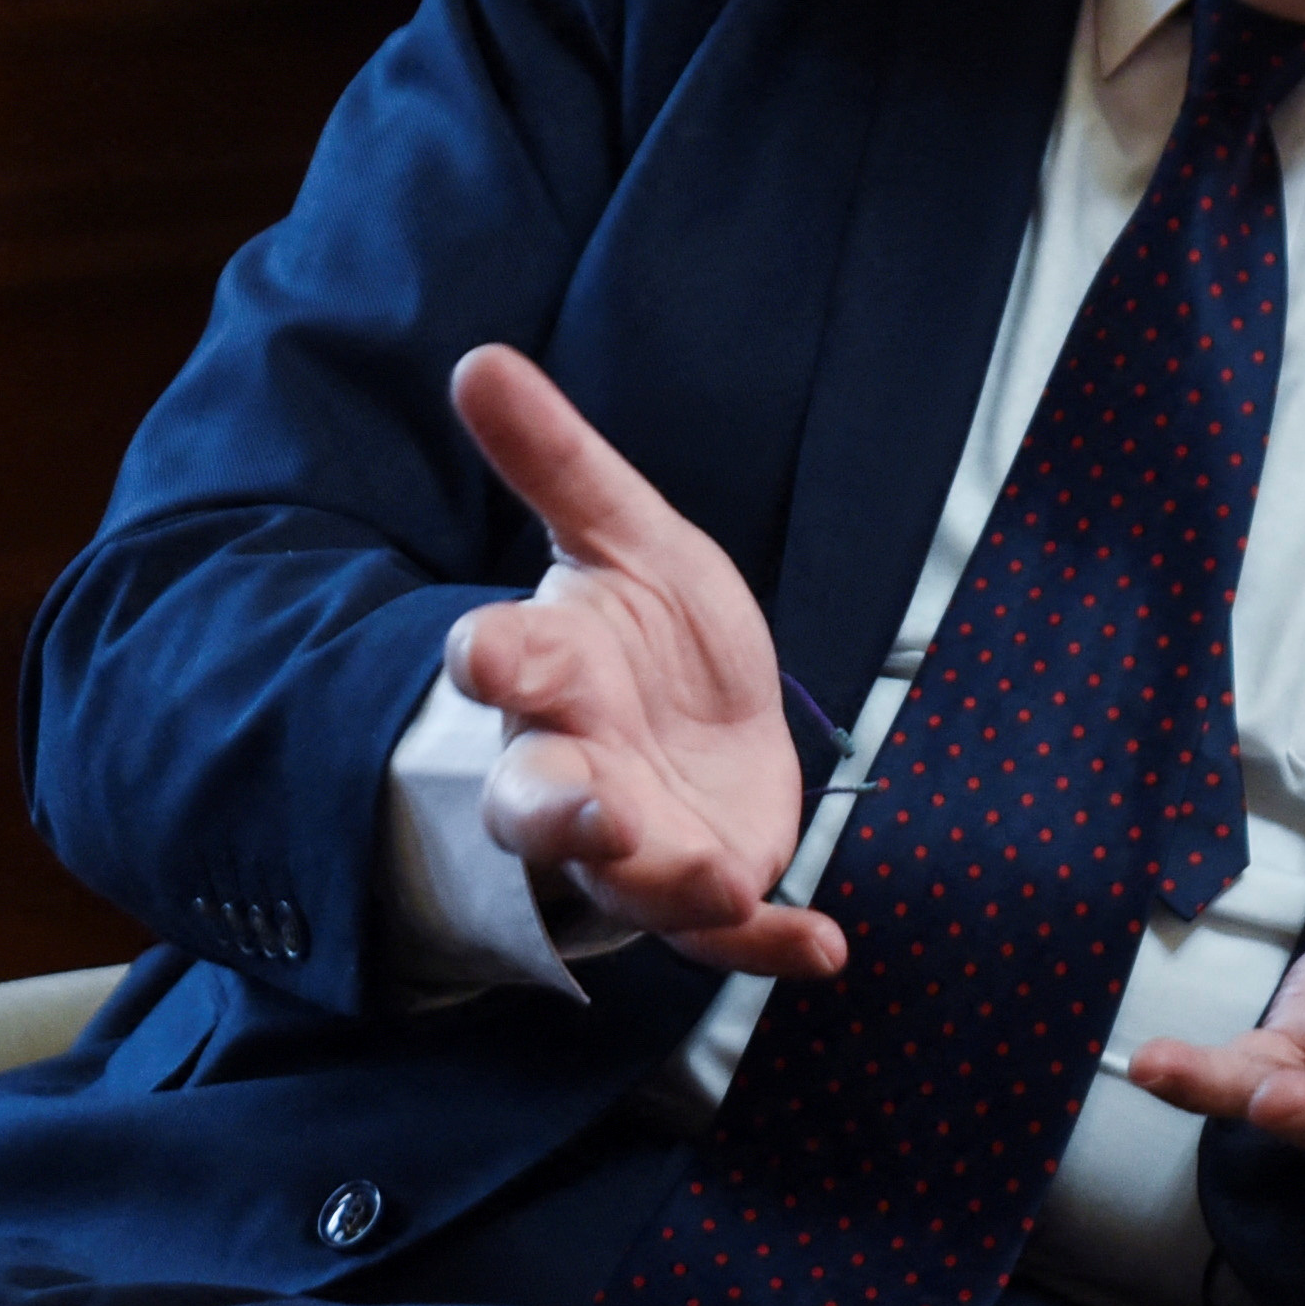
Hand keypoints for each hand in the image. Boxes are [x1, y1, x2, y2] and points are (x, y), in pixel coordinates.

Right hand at [441, 347, 844, 982]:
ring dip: (664, 881)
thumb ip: (557, 459)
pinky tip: (824, 947)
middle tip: (584, 807)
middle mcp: (581, 769)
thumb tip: (480, 358)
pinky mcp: (708, 889)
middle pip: (541, 803)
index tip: (487, 653)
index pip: (506, 666)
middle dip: (557, 809)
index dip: (495, 660)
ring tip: (713, 880)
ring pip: (629, 880)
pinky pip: (728, 935)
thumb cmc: (645, 634)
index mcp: (555, 673)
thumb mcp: (624, 533)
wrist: (699, 726)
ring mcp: (640, 841)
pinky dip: (771, 945)